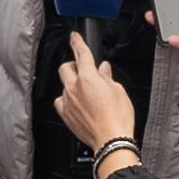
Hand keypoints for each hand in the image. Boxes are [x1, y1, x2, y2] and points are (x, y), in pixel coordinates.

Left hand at [54, 33, 135, 150]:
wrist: (111, 141)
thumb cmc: (117, 117)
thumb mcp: (118, 90)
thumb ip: (107, 77)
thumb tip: (103, 70)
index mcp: (88, 77)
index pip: (80, 53)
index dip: (77, 42)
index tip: (74, 37)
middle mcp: (74, 88)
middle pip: (65, 68)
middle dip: (73, 65)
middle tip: (84, 70)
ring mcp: (68, 102)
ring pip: (63, 85)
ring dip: (72, 84)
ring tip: (86, 92)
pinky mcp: (65, 115)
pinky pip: (61, 101)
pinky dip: (67, 99)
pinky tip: (77, 103)